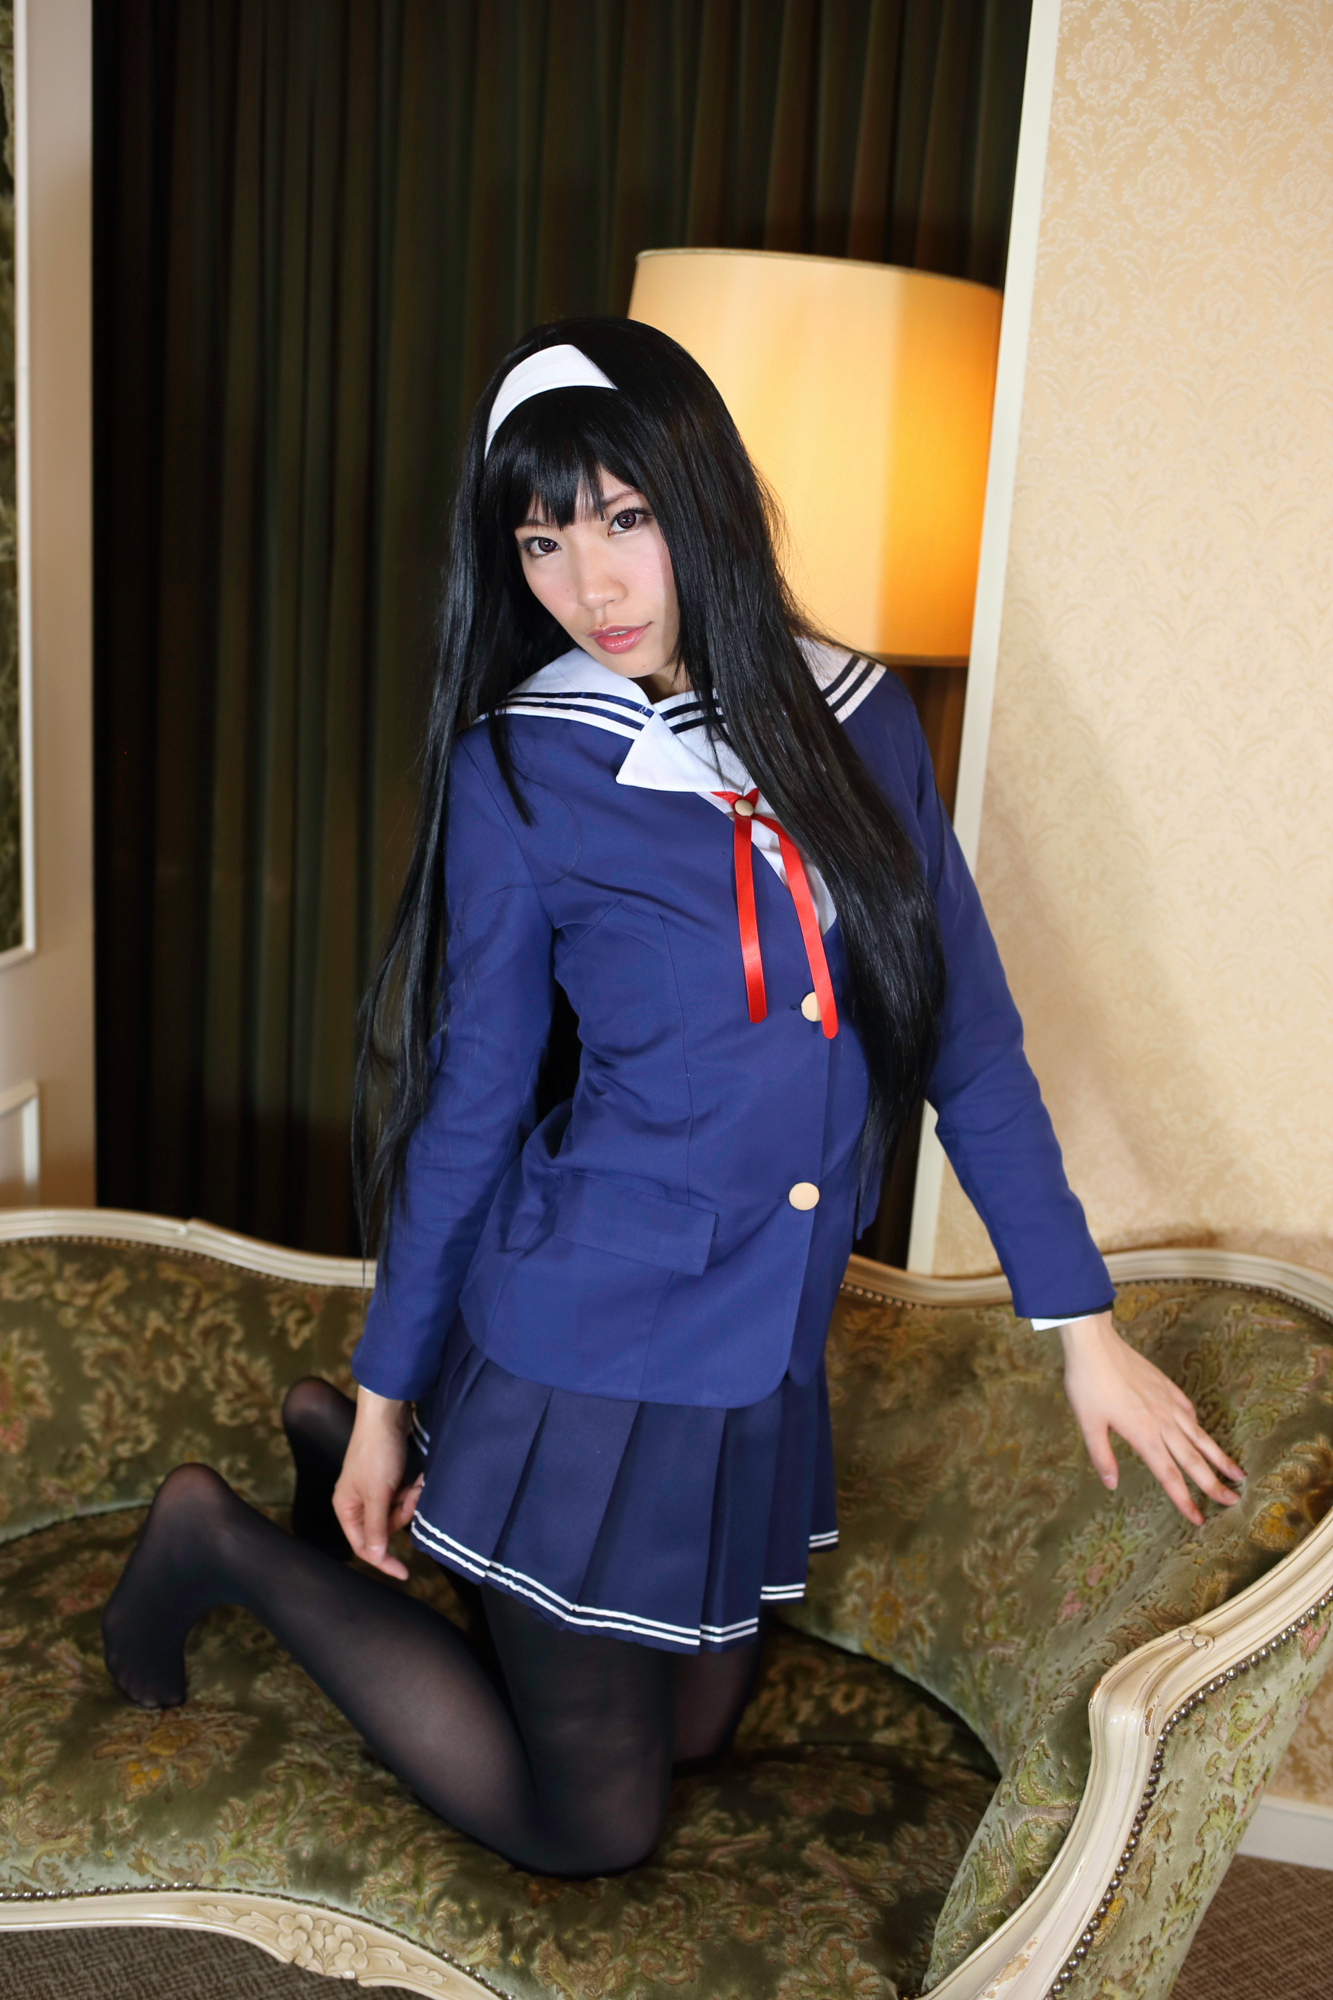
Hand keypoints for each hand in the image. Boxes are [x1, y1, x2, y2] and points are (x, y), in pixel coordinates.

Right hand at [332, 1388, 423, 1578]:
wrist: (387, 1416)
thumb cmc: (377, 1454)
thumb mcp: (378, 1494)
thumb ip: (376, 1527)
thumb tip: (374, 1556)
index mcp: (346, 1508)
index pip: (364, 1546)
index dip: (384, 1561)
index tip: (406, 1573)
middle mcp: (356, 1502)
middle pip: (383, 1529)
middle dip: (402, 1515)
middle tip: (412, 1495)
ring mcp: (372, 1490)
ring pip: (395, 1512)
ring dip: (409, 1501)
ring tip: (416, 1482)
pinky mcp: (387, 1479)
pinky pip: (401, 1497)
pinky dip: (411, 1490)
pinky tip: (417, 1478)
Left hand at [1060, 1312, 1244, 1525]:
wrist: (1095, 1344)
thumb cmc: (1087, 1384)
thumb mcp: (1088, 1424)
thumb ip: (1102, 1456)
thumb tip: (1112, 1485)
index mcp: (1144, 1435)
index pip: (1169, 1476)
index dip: (1184, 1500)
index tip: (1199, 1520)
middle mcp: (1163, 1422)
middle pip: (1194, 1460)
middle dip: (1214, 1484)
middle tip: (1234, 1502)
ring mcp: (1168, 1403)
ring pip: (1200, 1436)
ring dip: (1219, 1457)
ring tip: (1239, 1473)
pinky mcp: (1167, 1386)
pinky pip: (1189, 1410)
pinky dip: (1198, 1425)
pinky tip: (1202, 1431)